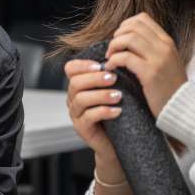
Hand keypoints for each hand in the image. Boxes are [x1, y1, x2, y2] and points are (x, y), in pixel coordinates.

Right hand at [65, 59, 133, 194]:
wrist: (119, 142)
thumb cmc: (120, 112)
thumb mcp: (116, 88)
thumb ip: (113, 73)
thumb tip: (124, 52)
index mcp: (79, 85)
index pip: (70, 68)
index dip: (83, 65)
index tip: (101, 65)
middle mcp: (74, 98)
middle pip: (75, 82)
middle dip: (95, 79)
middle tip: (114, 78)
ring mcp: (76, 114)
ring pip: (81, 99)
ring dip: (101, 95)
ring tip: (119, 96)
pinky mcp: (81, 129)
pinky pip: (88, 117)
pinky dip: (103, 112)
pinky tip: (117, 111)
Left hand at [104, 12, 186, 117]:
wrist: (182, 107)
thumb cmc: (169, 87)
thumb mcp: (166, 61)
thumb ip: (152, 48)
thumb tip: (127, 38)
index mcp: (167, 41)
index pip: (142, 19)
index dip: (125, 25)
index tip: (119, 38)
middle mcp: (164, 46)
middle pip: (133, 26)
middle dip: (117, 35)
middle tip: (112, 49)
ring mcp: (158, 59)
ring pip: (128, 39)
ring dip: (114, 46)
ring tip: (110, 57)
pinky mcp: (150, 73)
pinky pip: (125, 58)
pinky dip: (113, 61)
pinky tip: (111, 68)